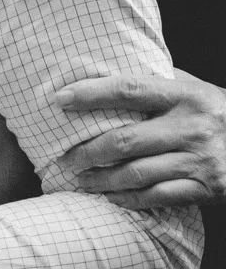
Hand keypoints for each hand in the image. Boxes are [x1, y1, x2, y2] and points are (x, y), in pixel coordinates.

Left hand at [58, 71, 225, 210]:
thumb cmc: (220, 113)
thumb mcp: (198, 90)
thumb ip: (160, 83)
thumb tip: (107, 69)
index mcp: (186, 96)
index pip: (128, 89)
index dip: (90, 94)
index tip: (59, 99)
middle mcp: (192, 127)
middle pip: (123, 139)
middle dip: (85, 151)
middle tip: (64, 157)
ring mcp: (200, 160)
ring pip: (135, 174)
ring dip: (100, 179)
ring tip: (80, 180)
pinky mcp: (208, 188)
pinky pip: (157, 197)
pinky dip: (128, 199)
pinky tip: (111, 197)